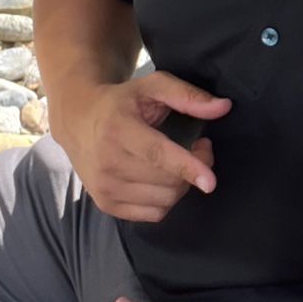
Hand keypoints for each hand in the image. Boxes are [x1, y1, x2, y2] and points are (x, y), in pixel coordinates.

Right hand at [58, 71, 230, 220]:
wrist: (78, 121)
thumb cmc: (122, 102)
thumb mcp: (153, 86)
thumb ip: (188, 96)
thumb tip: (224, 107)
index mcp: (118, 129)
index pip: (157, 154)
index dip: (187, 167)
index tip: (210, 181)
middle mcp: (107, 162)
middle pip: (167, 181)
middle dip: (194, 168)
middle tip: (198, 148)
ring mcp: (104, 187)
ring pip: (164, 201)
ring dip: (181, 184)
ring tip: (178, 162)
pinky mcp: (106, 204)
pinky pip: (153, 214)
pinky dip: (166, 200)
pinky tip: (161, 179)